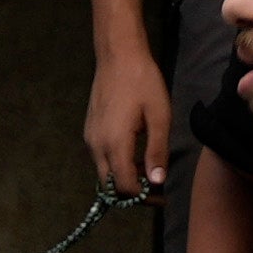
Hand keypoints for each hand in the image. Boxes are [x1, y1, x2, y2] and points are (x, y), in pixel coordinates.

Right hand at [86, 29, 177, 198]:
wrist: (118, 55)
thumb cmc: (143, 82)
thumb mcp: (159, 116)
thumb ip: (157, 151)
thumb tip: (157, 182)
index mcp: (114, 143)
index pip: (124, 186)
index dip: (144, 197)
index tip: (162, 196)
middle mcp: (96, 145)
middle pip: (110, 186)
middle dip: (132, 194)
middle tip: (155, 190)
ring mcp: (90, 137)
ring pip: (104, 173)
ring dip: (124, 178)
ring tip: (148, 171)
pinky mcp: (89, 130)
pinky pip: (101, 158)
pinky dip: (116, 164)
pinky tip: (135, 153)